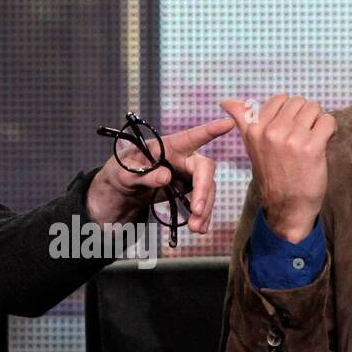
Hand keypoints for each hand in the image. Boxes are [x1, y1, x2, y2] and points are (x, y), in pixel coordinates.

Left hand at [86, 115, 234, 230]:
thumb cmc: (123, 171)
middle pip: (204, 168)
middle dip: (203, 189)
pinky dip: (203, 216)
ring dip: (204, 209)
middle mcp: (184, 158)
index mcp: (168, 146)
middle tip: (196, 211)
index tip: (228, 123)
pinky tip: (199, 228)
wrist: (125, 189)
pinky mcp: (190, 190)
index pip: (192, 137)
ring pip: (207, 189)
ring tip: (195, 228)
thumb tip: (165, 176)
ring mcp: (189, 175)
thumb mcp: (124, 173)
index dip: (210, 130)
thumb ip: (143, 175)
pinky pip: (202, 202)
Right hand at [222, 94, 336, 242]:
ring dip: (317, 122)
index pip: (279, 100)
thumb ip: (241, 119)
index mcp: (254, 129)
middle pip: (299, 102)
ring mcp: (292, 139)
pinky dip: (329, 130)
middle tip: (301, 137)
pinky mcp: (312, 147)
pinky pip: (327, 121)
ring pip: (314, 109)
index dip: (288, 113)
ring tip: (311, 140)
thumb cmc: (271, 175)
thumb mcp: (251, 146)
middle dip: (304, 116)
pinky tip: (323, 142)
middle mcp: (271, 131)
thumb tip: (226, 101)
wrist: (286, 206)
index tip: (288, 129)